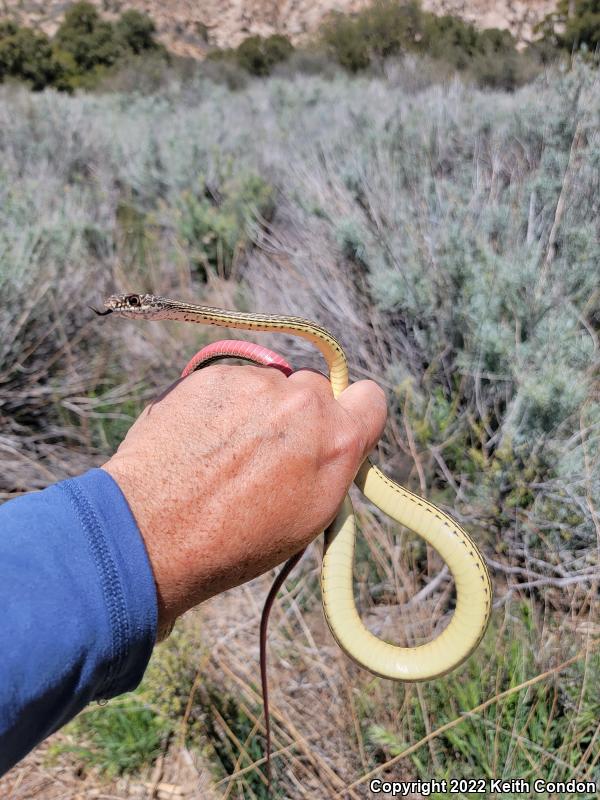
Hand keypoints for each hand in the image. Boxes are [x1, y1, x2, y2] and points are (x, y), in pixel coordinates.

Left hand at [103, 365, 386, 638]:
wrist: (154, 534)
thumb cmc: (236, 541)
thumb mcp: (310, 517)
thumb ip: (333, 463)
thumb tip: (332, 439)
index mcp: (338, 439)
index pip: (370, 397)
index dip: (350, 414)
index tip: (328, 431)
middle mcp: (303, 401)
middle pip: (313, 389)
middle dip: (296, 413)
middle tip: (265, 452)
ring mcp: (256, 384)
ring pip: (268, 384)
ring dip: (255, 407)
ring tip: (223, 453)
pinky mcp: (213, 376)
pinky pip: (231, 382)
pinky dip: (220, 404)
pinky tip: (199, 439)